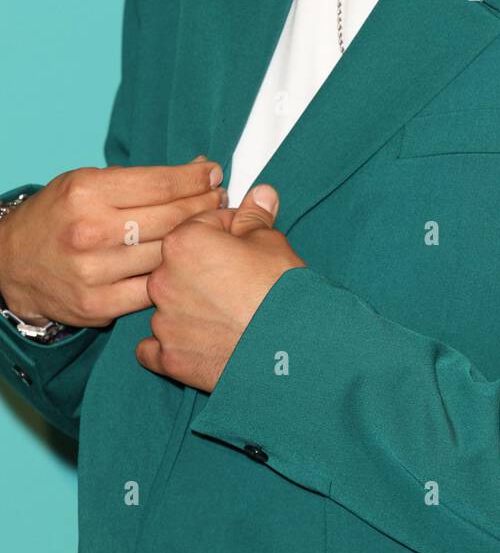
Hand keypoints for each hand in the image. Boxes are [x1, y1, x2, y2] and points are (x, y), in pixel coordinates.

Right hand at [0, 156, 225, 326]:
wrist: (10, 263)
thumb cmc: (57, 216)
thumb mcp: (87, 181)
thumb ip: (139, 179)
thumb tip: (198, 170)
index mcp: (88, 192)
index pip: (162, 184)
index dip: (196, 179)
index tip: (213, 173)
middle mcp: (90, 231)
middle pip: (171, 218)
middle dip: (205, 205)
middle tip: (221, 199)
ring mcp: (94, 272)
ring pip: (167, 254)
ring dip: (197, 240)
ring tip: (211, 227)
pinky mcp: (97, 305)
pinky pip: (153, 289)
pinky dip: (172, 274)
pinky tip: (185, 262)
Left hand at [135, 183, 304, 393]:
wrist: (289, 348)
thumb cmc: (279, 293)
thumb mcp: (271, 242)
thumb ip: (255, 217)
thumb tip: (258, 195)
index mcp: (184, 243)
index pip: (201, 224)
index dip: (228, 230)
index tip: (244, 241)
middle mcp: (164, 280)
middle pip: (181, 264)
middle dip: (206, 267)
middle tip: (240, 278)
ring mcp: (163, 321)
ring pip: (170, 303)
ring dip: (192, 305)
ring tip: (229, 312)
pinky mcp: (169, 357)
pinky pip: (157, 346)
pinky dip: (176, 342)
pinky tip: (202, 339)